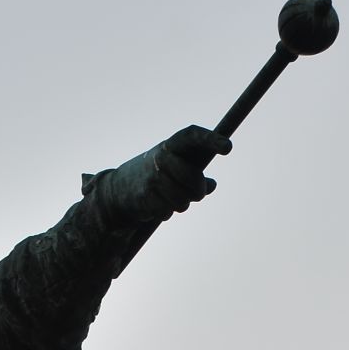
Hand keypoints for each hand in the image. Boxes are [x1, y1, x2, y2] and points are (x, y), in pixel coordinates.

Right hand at [101, 125, 231, 224]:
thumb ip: (197, 174)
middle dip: (198, 190)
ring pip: (182, 200)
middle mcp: (161, 157)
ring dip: (182, 204)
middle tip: (198, 194)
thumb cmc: (157, 175)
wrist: (119, 189)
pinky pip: (168, 211)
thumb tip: (212, 185)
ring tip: (173, 199)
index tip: (229, 148)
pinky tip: (158, 205)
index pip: (192, 136)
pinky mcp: (145, 196)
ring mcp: (151, 177)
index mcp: (171, 145)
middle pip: (192, 177)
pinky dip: (167, 212)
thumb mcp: (177, 167)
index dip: (211, 140)